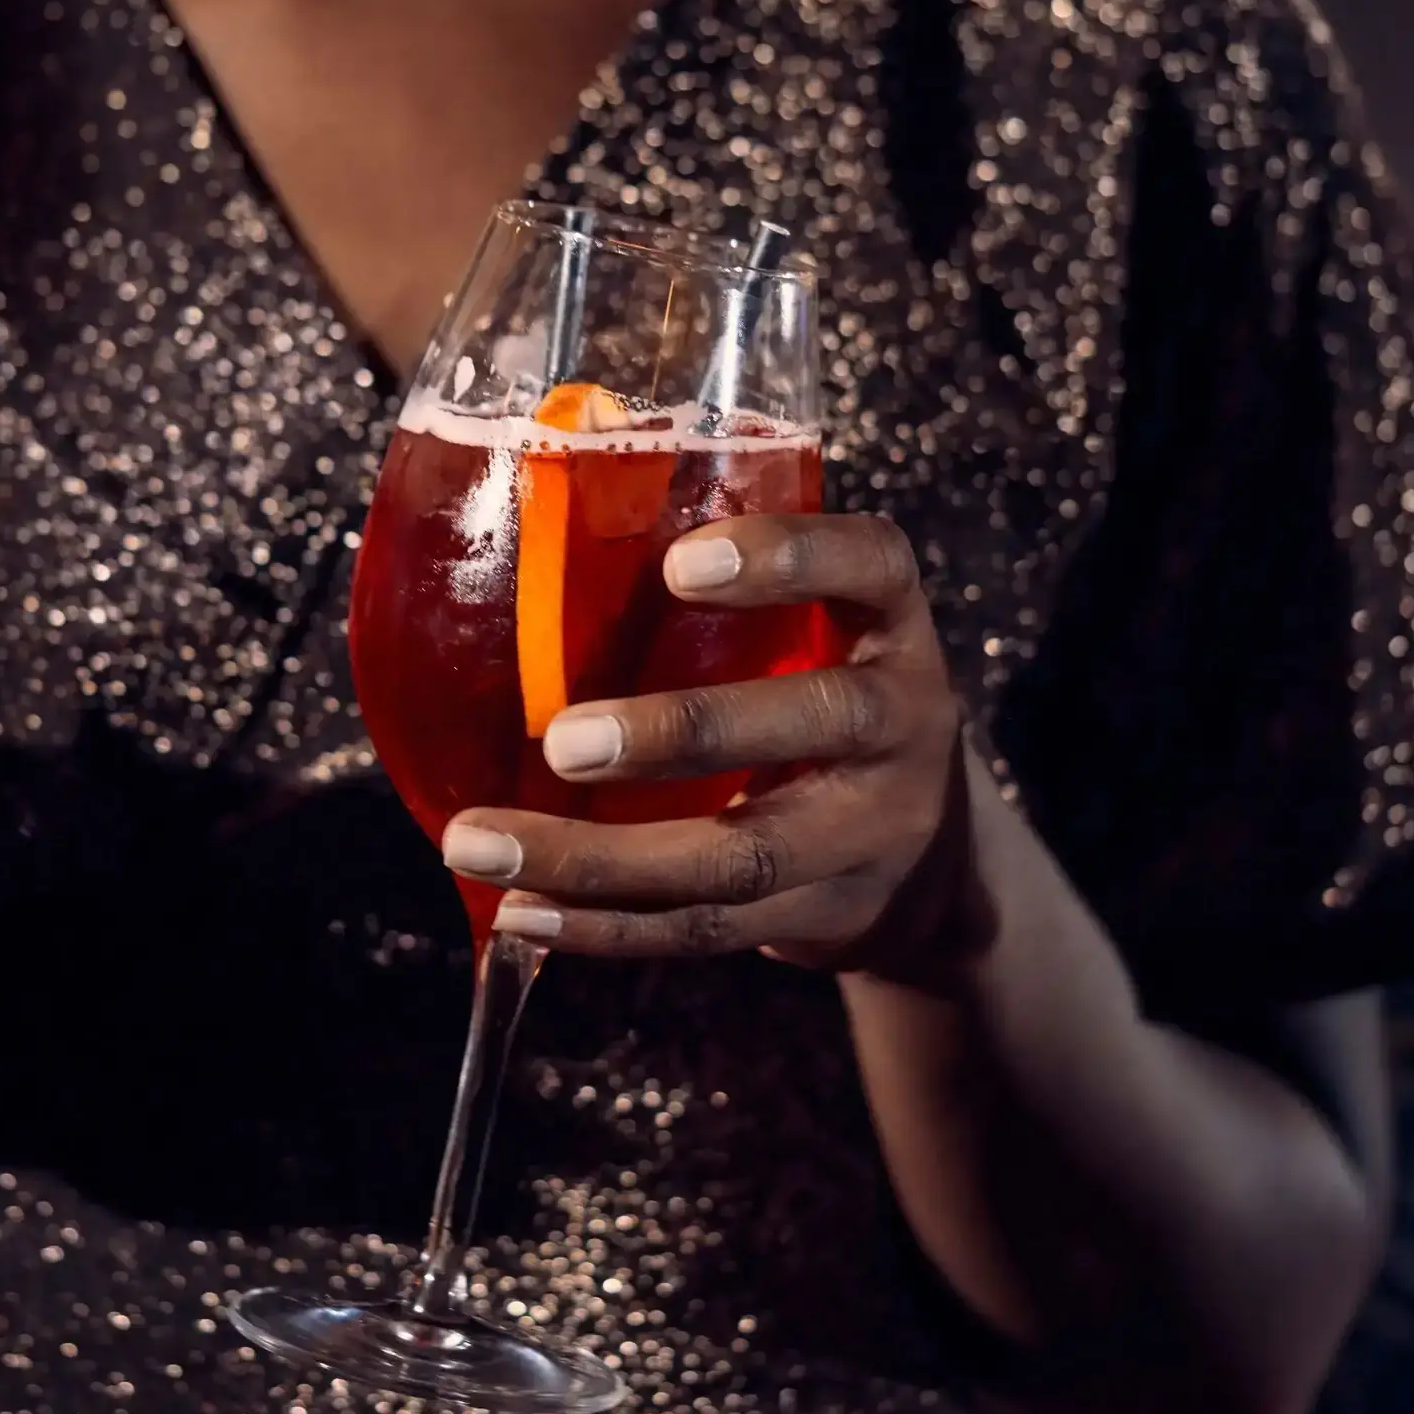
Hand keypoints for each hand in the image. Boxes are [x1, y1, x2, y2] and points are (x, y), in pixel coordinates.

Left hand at [440, 512, 982, 975]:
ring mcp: (873, 830)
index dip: (788, 558)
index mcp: (890, 623)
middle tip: (562, 739)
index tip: (682, 562)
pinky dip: (607, 928)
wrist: (926, 864)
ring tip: (486, 845)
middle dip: (682, 732)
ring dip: (602, 859)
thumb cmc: (816, 697)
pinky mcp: (826, 915)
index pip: (870, 565)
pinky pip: (709, 928)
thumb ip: (716, 588)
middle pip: (814, 721)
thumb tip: (542, 485)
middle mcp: (901, 721)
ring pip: (744, 854)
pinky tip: (520, 914)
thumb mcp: (811, 632)